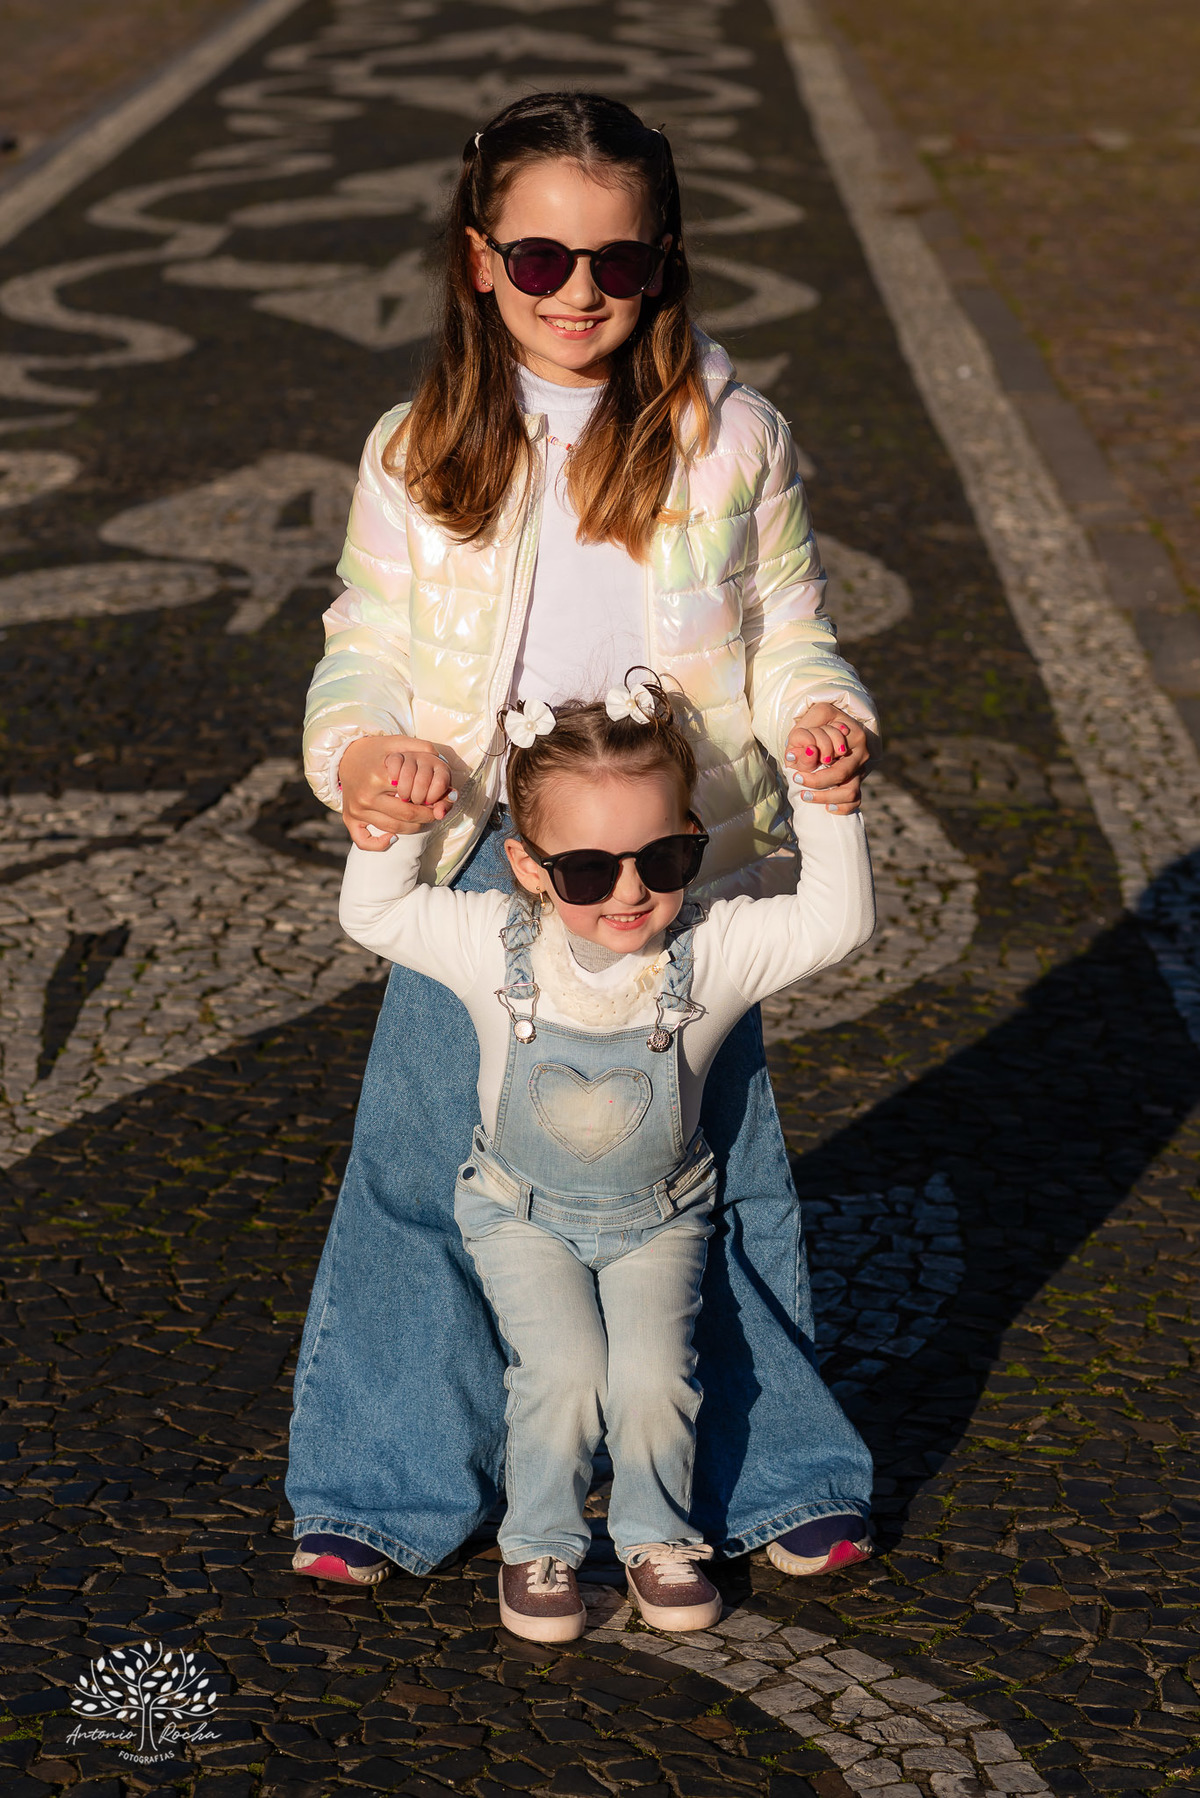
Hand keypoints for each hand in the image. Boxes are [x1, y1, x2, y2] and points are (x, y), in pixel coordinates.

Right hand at [339, 735, 457, 850]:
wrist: (345, 756)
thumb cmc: (376, 751)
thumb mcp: (397, 742)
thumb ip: (420, 746)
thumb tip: (439, 758)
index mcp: (378, 777)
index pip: (414, 794)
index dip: (431, 798)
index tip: (438, 798)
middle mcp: (366, 796)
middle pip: (406, 815)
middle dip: (427, 815)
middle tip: (435, 811)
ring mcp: (357, 810)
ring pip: (393, 829)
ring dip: (413, 827)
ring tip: (422, 819)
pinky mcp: (349, 819)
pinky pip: (364, 841)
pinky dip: (381, 844)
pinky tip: (393, 838)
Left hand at [784, 704, 870, 814]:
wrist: (833, 727)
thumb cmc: (822, 722)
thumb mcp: (815, 715)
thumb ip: (805, 731)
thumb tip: (800, 755)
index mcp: (853, 735)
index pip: (836, 751)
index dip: (815, 760)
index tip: (794, 764)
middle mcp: (860, 754)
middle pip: (841, 774)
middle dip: (817, 781)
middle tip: (797, 779)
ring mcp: (860, 770)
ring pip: (850, 792)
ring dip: (827, 797)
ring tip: (806, 796)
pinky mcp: (857, 783)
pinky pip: (855, 801)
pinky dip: (842, 807)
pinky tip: (827, 808)